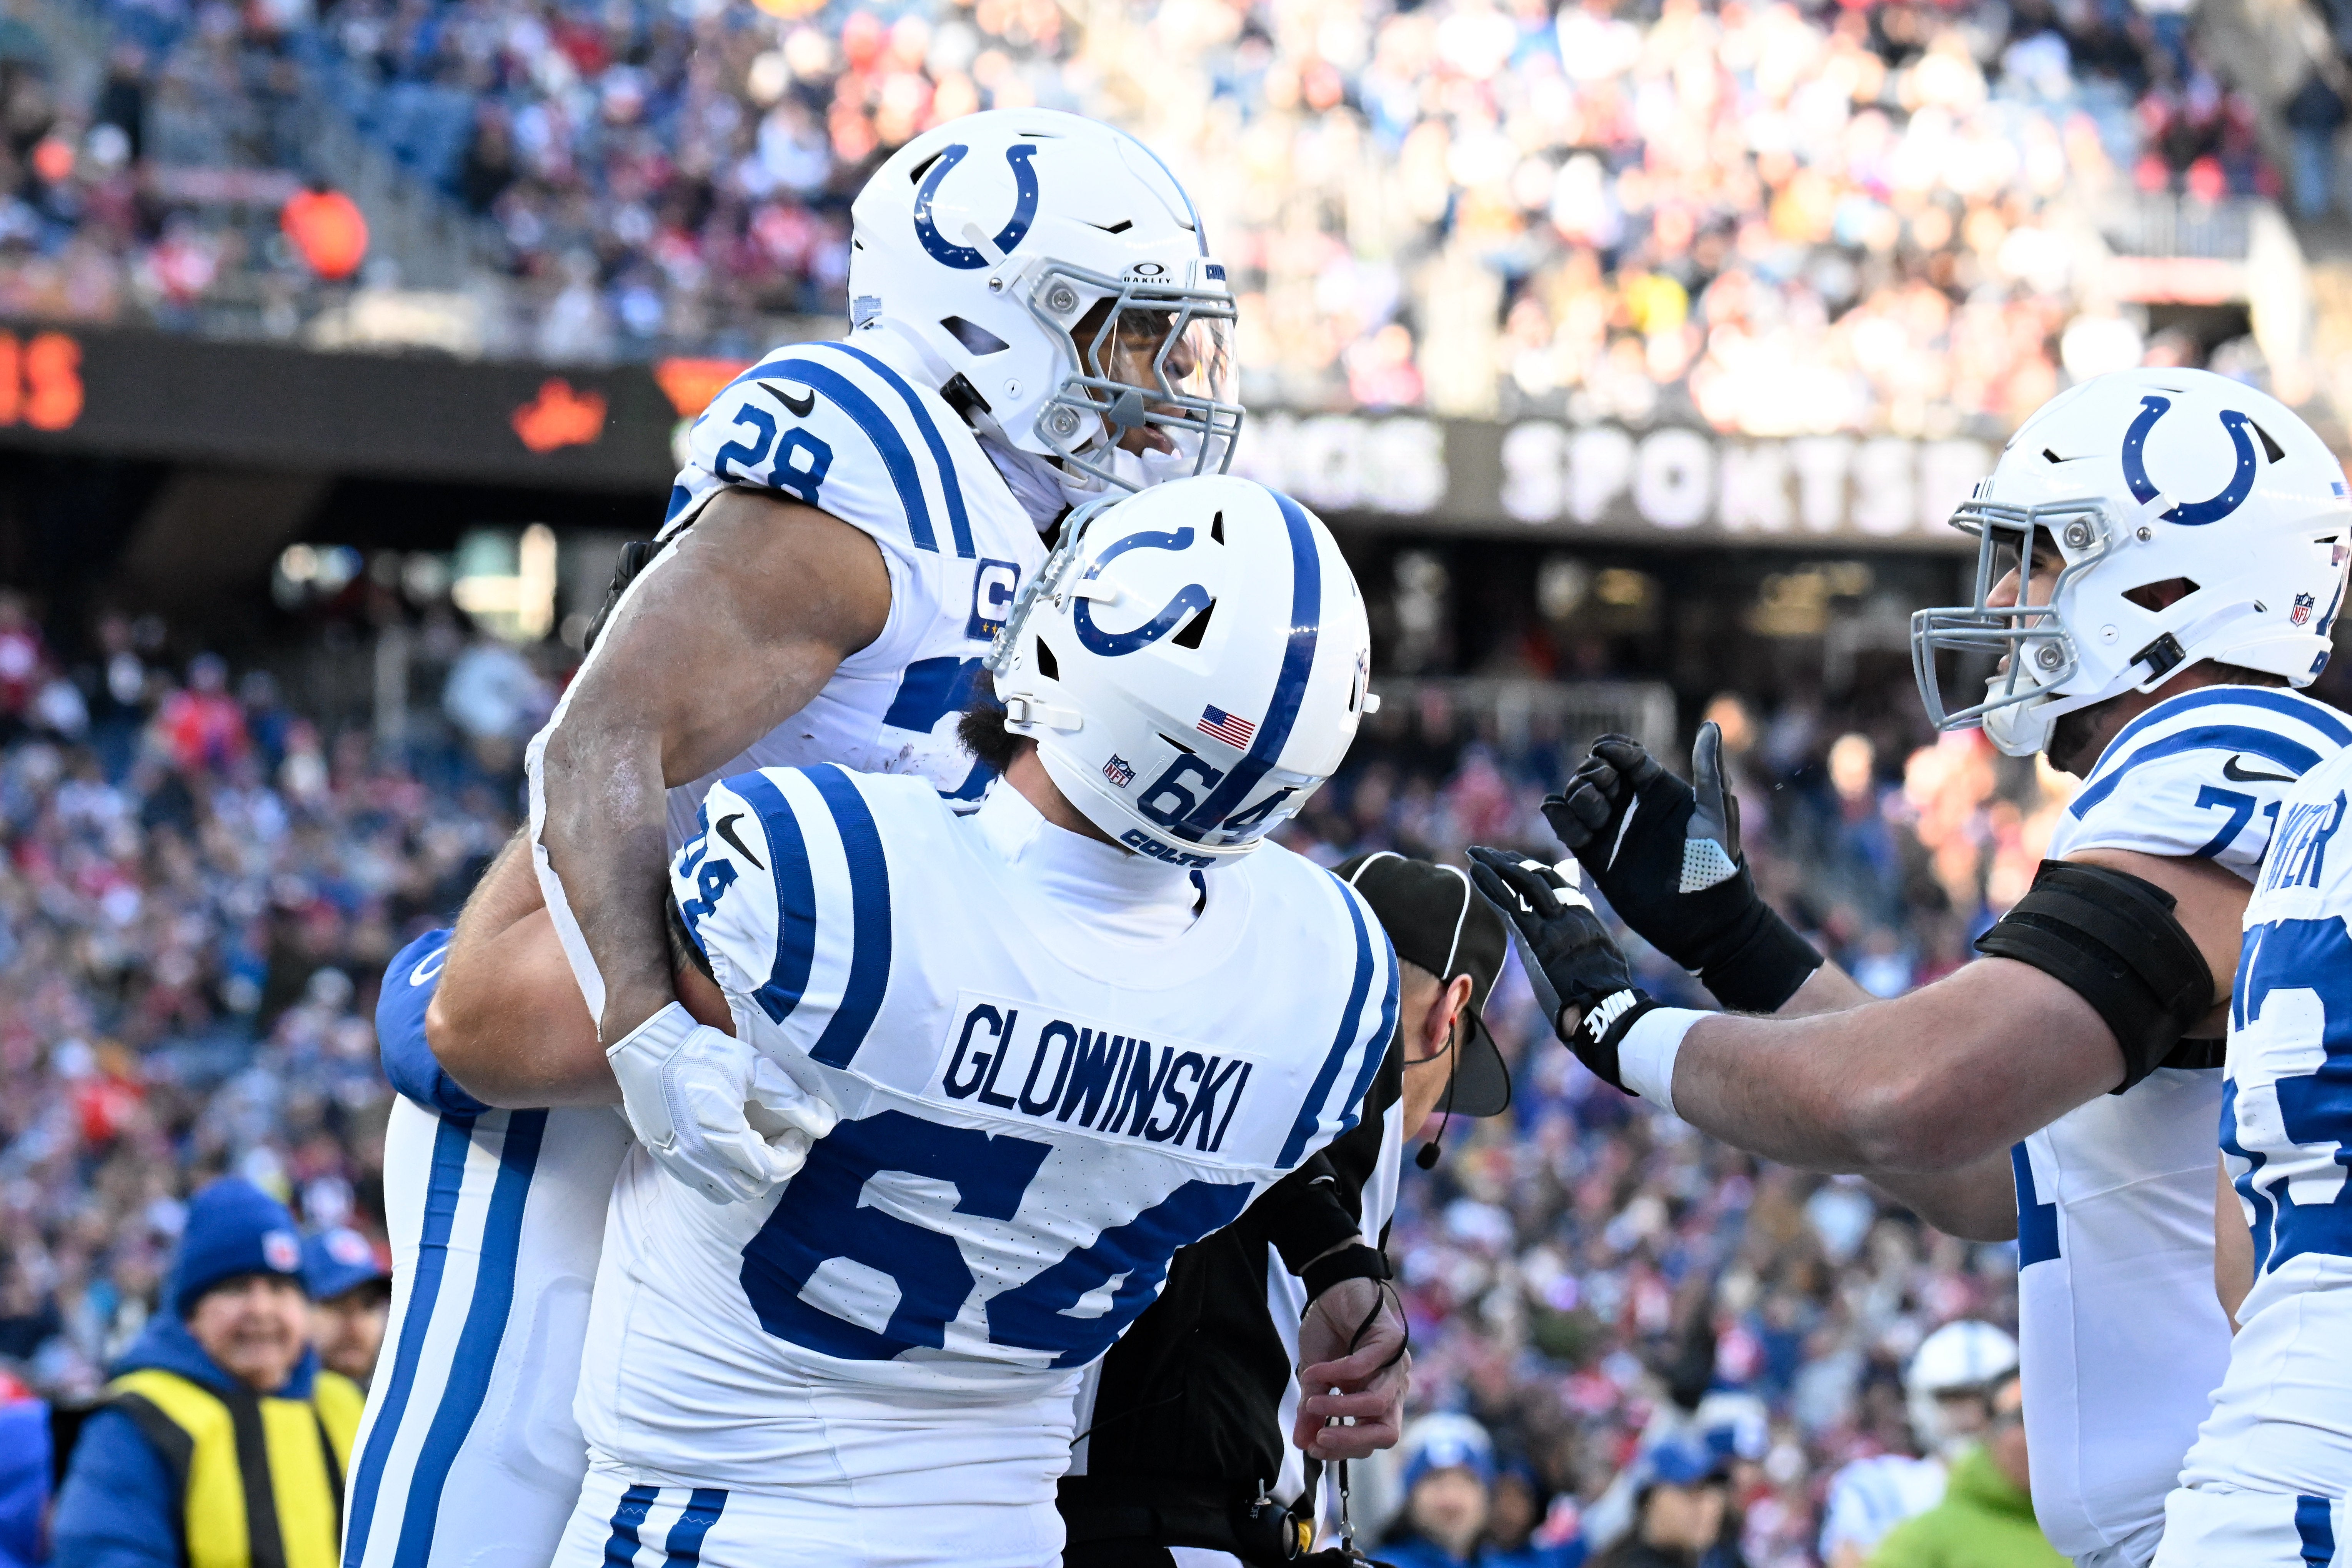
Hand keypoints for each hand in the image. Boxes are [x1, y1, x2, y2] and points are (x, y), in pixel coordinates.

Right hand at [607, 1002, 837, 1203]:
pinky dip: (721, 1173)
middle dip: (775, 1168)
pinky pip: (699, 1181)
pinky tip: (728, 1144)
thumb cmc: (699, 1052)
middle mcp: (695, 1159)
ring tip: (757, 1144)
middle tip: (783, 1140)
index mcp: (721, 1139)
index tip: (799, 1133)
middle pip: (750, 1187)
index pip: (770, 1170)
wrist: (644, 1045)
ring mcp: (675, 1160)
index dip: (793, 1155)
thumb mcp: (752, 1068)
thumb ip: (790, 1099)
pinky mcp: (662, 1155)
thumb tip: (825, 1123)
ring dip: (748, 1175)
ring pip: (723, 1191)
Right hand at [1294, 1276, 1409, 1459]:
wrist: (1333, 1290)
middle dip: (1351, 1442)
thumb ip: (1313, 1410)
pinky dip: (1336, 1373)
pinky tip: (1314, 1371)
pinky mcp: (1391, 1341)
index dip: (1343, 1450)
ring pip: (1378, 1404)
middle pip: (1387, 1433)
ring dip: (1339, 1408)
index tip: (1311, 1447)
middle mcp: (1394, 1387)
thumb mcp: (1314, 1378)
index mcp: (1379, 1401)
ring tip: (1312, 1401)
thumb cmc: (1328, 1333)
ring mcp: (1396, 1364)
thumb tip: (1300, 1443)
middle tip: (1319, 1439)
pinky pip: (1365, 1367)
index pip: (1371, 1441)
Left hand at [1466, 848, 1652, 1090]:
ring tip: (1476, 854)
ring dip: (1497, 866)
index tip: (1513, 860)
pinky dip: (1491, 885)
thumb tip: (1578, 907)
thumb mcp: (1600, 951)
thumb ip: (1586, 923)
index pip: (1556, 882)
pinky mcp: (1538, 939)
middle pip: (1538, 876)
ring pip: (1524, 882)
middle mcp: (1570, 914)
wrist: (1606, 1010)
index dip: (1532, 868)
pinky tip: (1476, 871)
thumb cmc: (1604, 990)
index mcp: (1584, 918)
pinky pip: (1511, 904)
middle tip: (1488, 852)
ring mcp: (1554, 924)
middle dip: (1511, 861)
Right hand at [1539, 724, 1820, 1012]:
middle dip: (1593, 774)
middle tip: (1605, 792)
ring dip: (1577, 796)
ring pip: (1577, 796)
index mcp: (1659, 789)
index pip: (1626, 755)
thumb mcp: (1715, 813)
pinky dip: (1558, 817)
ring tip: (1595, 815)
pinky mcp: (1594, 857)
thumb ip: (1709, 770)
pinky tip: (1569, 822)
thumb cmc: (1717, 864)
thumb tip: (1711, 725)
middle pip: (1596, 772)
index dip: (1611, 748)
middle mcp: (1632, 806)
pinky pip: (1565, 826)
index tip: (1604, 751)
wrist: (1703, 920)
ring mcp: (1611, 831)